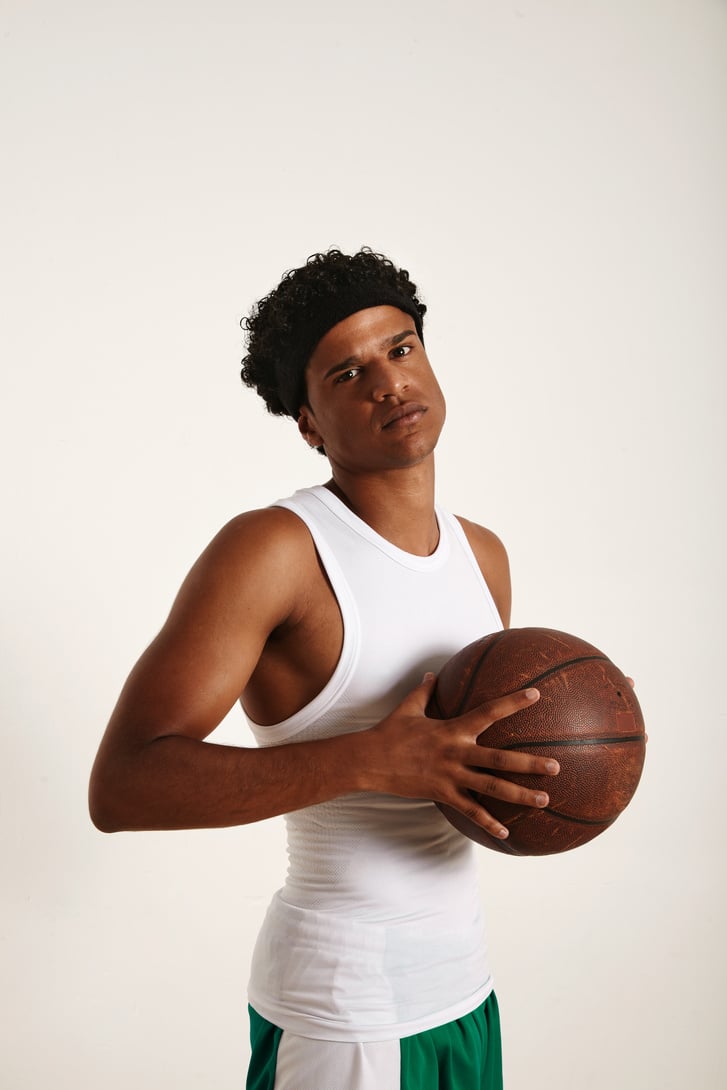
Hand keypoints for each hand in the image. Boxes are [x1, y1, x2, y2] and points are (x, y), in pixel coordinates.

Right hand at [361, 673, 559, 840]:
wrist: (368, 761)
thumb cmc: (389, 732)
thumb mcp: (408, 708)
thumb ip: (425, 691)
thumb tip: (433, 675)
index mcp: (452, 729)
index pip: (489, 712)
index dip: (513, 702)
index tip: (536, 694)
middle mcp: (456, 753)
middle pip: (500, 760)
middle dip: (530, 763)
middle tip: (556, 766)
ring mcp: (450, 776)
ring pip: (491, 788)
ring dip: (519, 794)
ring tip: (544, 799)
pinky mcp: (442, 794)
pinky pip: (470, 811)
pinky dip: (488, 822)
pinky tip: (506, 832)